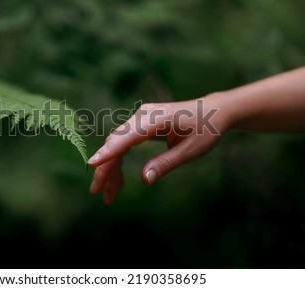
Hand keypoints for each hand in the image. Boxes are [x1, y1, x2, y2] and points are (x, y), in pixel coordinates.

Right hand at [87, 98, 227, 204]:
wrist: (213, 111)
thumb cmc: (206, 129)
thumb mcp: (190, 150)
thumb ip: (166, 163)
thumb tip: (144, 180)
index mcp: (157, 119)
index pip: (127, 136)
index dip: (109, 151)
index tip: (92, 164)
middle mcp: (143, 115)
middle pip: (116, 142)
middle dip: (105, 168)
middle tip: (98, 193)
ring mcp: (140, 118)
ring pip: (116, 144)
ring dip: (110, 168)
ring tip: (109, 194)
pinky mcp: (140, 123)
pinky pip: (123, 143)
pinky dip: (118, 161)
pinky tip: (118, 179)